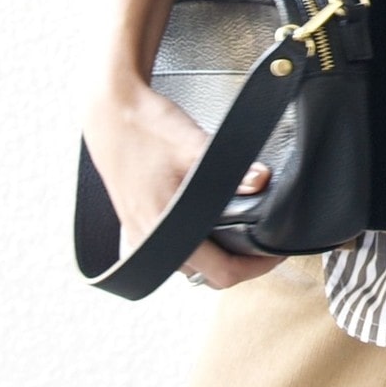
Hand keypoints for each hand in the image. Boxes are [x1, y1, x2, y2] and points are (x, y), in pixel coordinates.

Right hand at [83, 76, 283, 289]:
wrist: (110, 111)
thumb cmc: (145, 128)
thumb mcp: (196, 146)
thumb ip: (234, 169)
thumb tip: (262, 181)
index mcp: (163, 231)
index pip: (221, 273)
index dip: (256, 267)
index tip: (275, 252)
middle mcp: (148, 241)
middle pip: (205, 275)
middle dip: (239, 264)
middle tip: (262, 243)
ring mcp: (138, 234)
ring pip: (186, 264)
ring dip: (214, 255)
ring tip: (240, 232)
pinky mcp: (134, 222)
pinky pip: (169, 248)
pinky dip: (192, 243)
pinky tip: (204, 221)